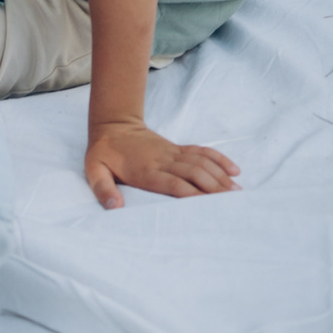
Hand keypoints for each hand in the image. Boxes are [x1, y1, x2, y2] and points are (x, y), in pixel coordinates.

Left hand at [84, 118, 240, 208]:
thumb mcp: (94, 170)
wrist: (112, 125)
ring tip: (238, 193)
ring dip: (221, 177)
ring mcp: (172, 153)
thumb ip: (103, 189)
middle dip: (214, 189)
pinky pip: (201, 151)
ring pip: (201, 163)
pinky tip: (234, 170)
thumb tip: (114, 207)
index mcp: (145, 171)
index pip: (174, 183)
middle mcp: (163, 161)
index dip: (193, 194)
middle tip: (234, 205)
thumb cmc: (103, 153)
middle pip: (194, 174)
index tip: (210, 206)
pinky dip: (219, 159)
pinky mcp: (177, 148)